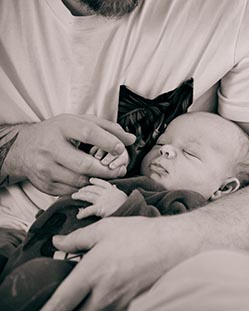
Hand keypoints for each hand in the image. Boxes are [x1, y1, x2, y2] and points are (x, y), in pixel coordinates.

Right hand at [5, 114, 134, 194]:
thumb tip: (131, 139)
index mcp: (61, 127)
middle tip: (120, 170)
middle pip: (84, 164)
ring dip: (98, 180)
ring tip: (108, 175)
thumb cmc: (58, 133)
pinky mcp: (45, 185)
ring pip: (79, 181)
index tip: (120, 149)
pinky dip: (86, 187)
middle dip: (107, 170)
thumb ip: (107, 128)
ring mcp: (45, 168)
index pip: (88, 133)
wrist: (23, 148)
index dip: (108, 142)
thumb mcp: (79, 123)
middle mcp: (50, 147)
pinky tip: (91, 181)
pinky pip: (72, 190)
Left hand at [41, 216, 200, 310]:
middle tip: (70, 295)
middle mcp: (103, 294)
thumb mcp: (105, 228)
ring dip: (88, 304)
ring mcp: (119, 302)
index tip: (41, 310)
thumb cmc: (140, 234)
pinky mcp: (132, 305)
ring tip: (92, 288)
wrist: (175, 244)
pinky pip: (112, 310)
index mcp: (91, 273)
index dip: (48, 310)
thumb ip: (76, 238)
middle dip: (69, 307)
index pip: (59, 304)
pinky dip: (104, 304)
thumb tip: (57, 242)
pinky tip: (108, 290)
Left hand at [72, 178, 127, 217]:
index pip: (102, 183)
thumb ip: (116, 191)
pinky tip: (78, 215)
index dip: (95, 181)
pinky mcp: (99, 208)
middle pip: (92, 188)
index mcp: (112, 190)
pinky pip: (88, 210)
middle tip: (79, 191)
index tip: (90, 180)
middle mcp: (105, 193)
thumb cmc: (127, 205)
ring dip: (79, 196)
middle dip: (84, 189)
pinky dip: (82, 213)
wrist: (130, 211)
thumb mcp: (122, 195)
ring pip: (87, 196)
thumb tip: (114, 186)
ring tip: (74, 196)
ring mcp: (102, 200)